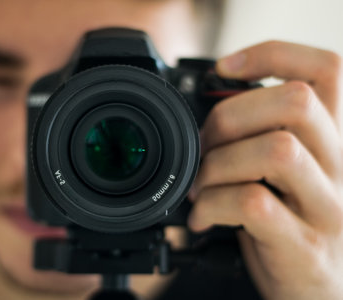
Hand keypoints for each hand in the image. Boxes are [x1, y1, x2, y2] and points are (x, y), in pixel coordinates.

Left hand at [188, 41, 342, 299]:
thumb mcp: (286, 170)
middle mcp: (342, 165)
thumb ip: (263, 133)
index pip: (327, 69)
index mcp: (335, 138)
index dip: (272, 54)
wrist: (313, 291)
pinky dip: (213, 204)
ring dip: (218, 163)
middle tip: (204, 144)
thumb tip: (213, 102)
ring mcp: (327, 207)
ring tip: (201, 185)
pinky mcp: (303, 245)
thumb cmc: (291, 221)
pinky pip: (254, 204)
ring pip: (276, 150)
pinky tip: (202, 217)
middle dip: (229, 115)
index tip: (225, 68)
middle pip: (296, 102)